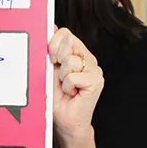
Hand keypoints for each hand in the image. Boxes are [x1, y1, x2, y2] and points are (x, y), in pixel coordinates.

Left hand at [48, 27, 102, 143]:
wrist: (65, 120)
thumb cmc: (56, 96)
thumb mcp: (49, 69)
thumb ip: (51, 50)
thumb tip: (50, 27)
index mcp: (76, 53)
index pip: (66, 33)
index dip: (54, 43)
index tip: (51, 58)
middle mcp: (88, 59)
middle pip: (70, 41)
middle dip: (58, 59)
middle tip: (60, 76)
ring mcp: (95, 69)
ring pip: (71, 61)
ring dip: (63, 76)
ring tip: (66, 86)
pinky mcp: (97, 81)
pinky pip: (74, 77)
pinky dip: (67, 86)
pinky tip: (72, 93)